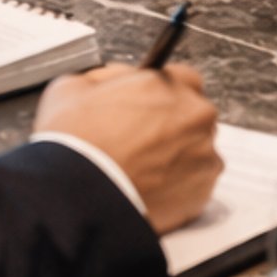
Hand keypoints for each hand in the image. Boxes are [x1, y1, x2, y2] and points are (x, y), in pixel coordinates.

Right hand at [33, 63, 221, 234]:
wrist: (79, 198)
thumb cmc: (76, 143)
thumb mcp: (73, 86)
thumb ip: (106, 77)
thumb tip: (115, 82)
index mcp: (168, 85)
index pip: (184, 79)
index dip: (163, 94)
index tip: (149, 107)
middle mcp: (195, 118)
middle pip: (193, 116)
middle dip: (172, 125)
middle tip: (140, 140)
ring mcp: (204, 157)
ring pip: (196, 151)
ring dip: (177, 156)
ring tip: (141, 168)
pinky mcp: (203, 194)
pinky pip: (195, 184)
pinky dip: (178, 186)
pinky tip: (149, 188)